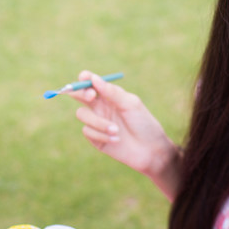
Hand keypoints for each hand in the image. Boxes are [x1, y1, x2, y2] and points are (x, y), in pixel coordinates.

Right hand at [70, 71, 179, 192]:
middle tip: (91, 97)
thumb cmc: (144, 124)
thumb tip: (94, 79)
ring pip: (82, 114)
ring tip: (116, 130)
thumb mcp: (131, 104)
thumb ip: (112, 92)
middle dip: (80, 93)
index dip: (85, 78)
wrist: (150, 150)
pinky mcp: (95, 137)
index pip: (91, 82)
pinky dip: (101, 135)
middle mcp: (100, 106)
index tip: (85, 78)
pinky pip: (87, 131)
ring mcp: (96, 122)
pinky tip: (116, 140)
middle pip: (78, 95)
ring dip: (98, 122)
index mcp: (109, 95)